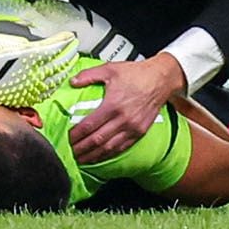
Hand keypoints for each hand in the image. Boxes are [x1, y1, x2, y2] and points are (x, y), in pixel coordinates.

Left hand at [67, 54, 184, 162]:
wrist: (160, 79)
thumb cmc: (136, 74)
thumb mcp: (109, 69)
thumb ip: (89, 75)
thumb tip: (72, 81)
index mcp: (113, 104)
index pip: (89, 125)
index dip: (76, 134)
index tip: (67, 138)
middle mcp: (123, 119)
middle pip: (97, 140)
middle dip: (81, 148)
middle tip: (70, 153)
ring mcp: (132, 128)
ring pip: (109, 147)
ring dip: (93, 155)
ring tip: (81, 159)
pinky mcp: (140, 132)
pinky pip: (122, 147)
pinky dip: (109, 154)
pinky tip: (100, 157)